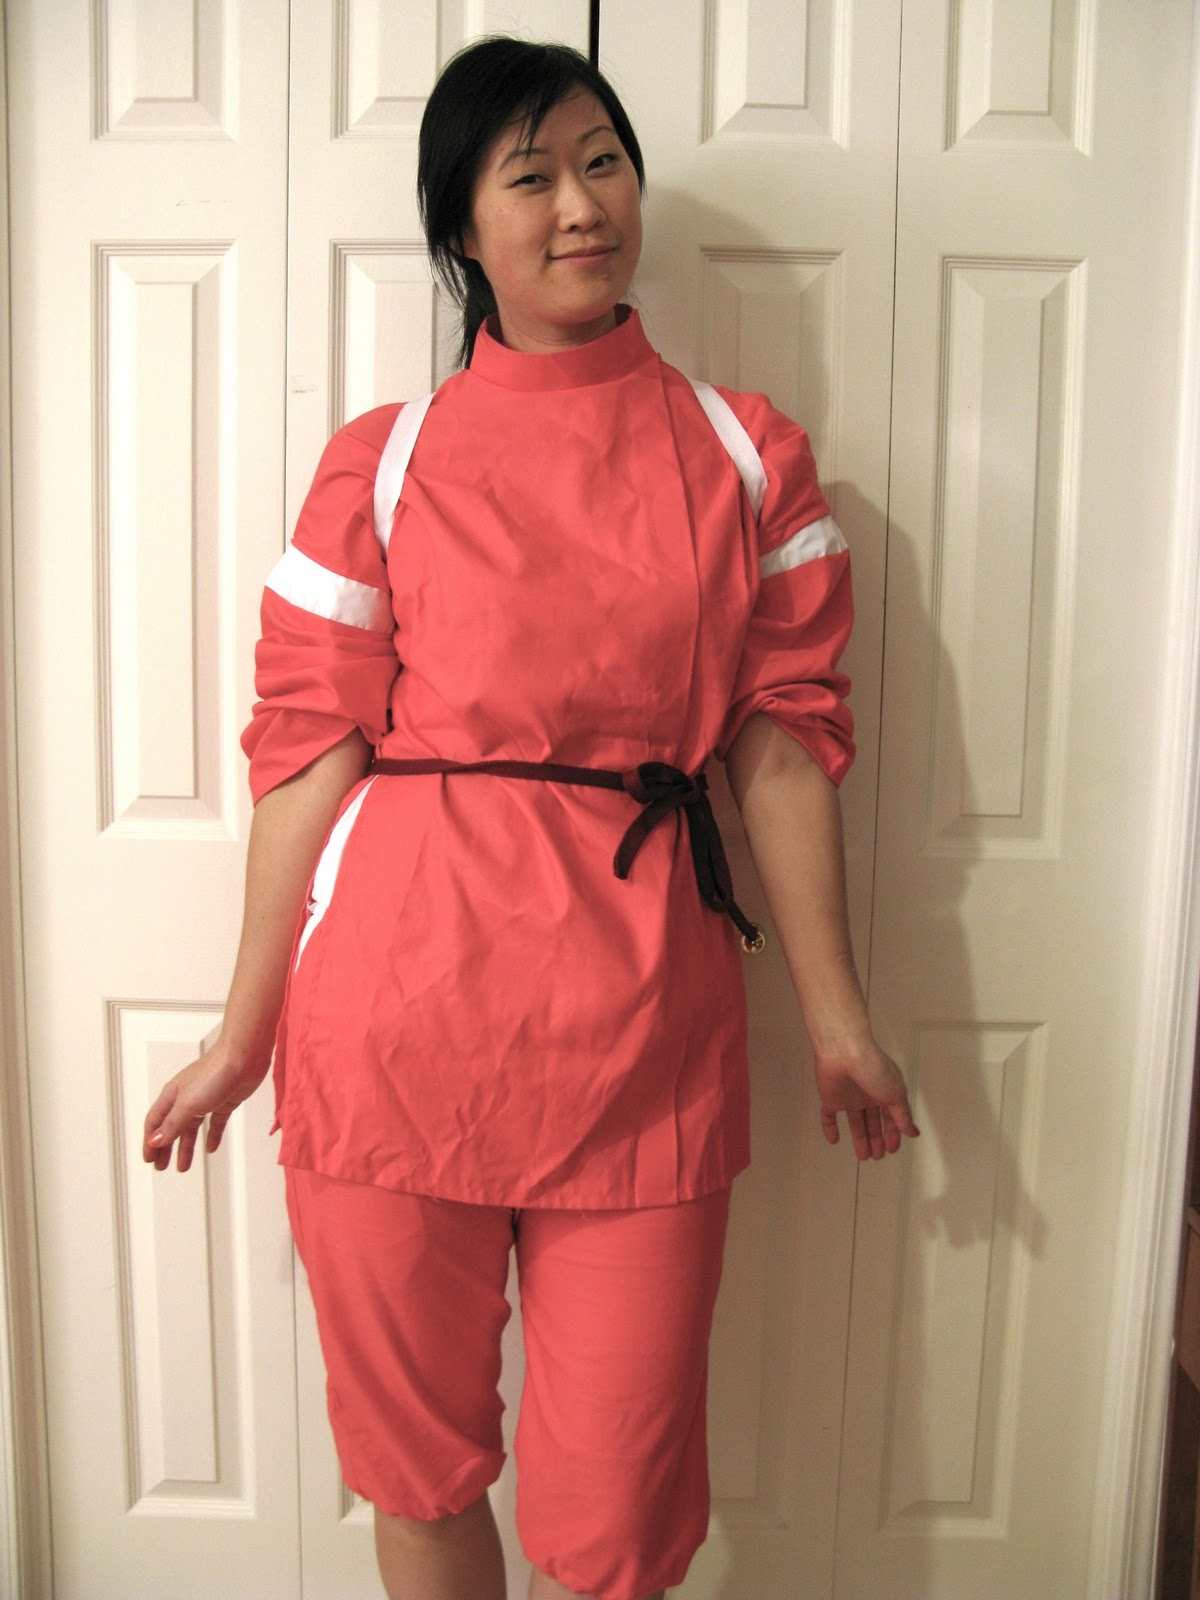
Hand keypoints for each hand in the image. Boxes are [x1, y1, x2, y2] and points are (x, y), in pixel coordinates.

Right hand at [142, 1039, 270, 1172]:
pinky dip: (212, 1136)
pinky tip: (211, 1148)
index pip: (155, 1122)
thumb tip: (155, 1142)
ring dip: (186, 1146)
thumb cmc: (214, 1072)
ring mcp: (206, 1099)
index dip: (150, 1142)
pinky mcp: (225, 1101)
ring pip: (191, 1128)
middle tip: (161, 1167)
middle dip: (165, 1148)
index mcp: (173, 1095)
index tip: (149, 1160)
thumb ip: (172, 1124)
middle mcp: (187, 1097)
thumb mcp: (188, 1104)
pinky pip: (215, 1123)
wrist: (245, 1056)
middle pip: (171, 1127)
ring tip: (183, 1166)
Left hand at [812, 1035, 919, 1159]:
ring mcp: (849, 1097)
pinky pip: (828, 1116)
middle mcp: (868, 1095)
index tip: (893, 1149)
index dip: (893, 1134)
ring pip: (855, 1122)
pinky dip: (830, 1128)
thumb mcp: (896, 1094)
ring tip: (863, 1156)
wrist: (844, 1052)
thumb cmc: (873, 1068)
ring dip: (860, 1139)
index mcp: (885, 1092)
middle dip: (877, 1140)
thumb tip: (913, 1132)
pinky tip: (834, 1140)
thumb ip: (903, 1116)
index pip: (891, 1118)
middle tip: (877, 1157)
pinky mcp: (830, 1098)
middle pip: (873, 1122)